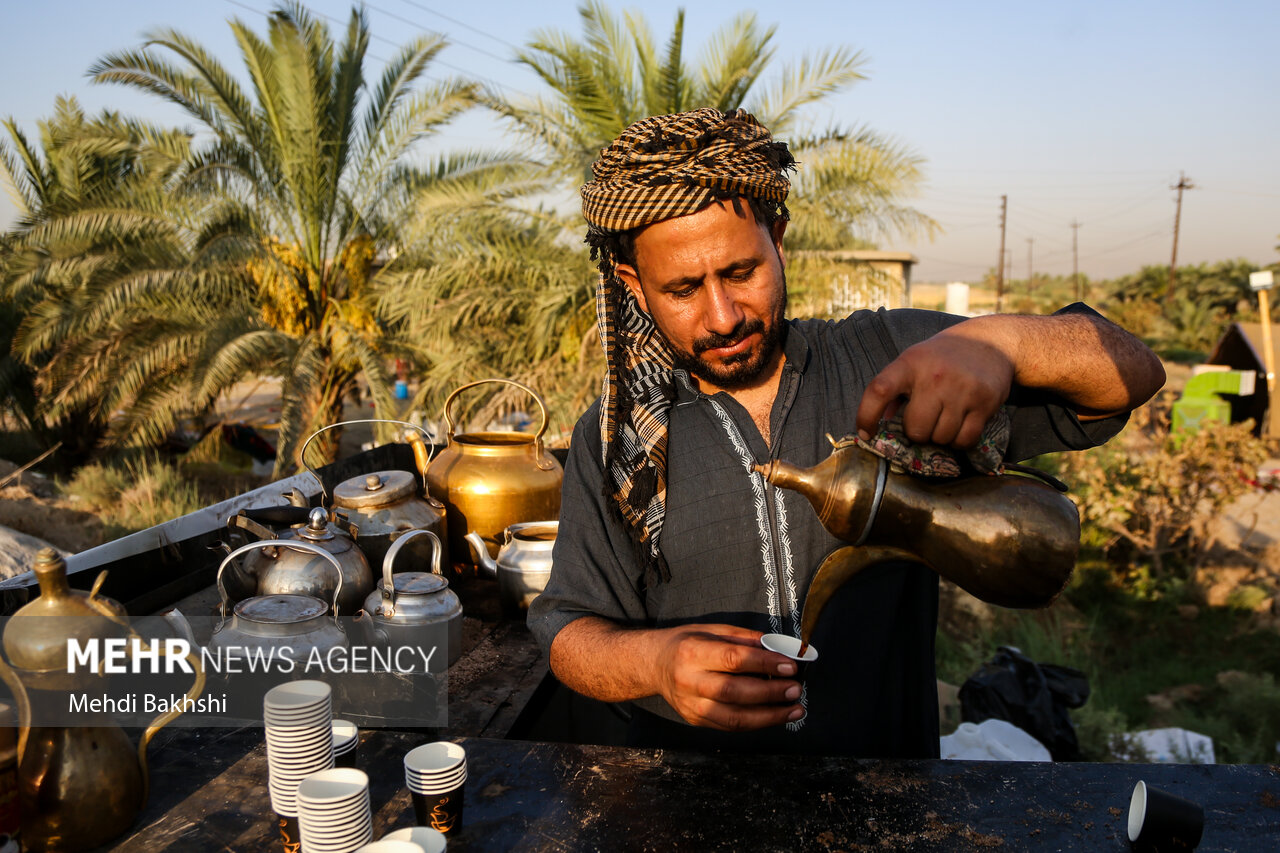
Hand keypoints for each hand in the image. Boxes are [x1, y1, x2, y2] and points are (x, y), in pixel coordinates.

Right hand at [652, 623, 804, 730]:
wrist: (654, 665)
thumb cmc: (687, 643)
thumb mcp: (713, 630)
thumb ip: (746, 639)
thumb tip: (780, 649)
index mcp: (693, 652)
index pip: (733, 659)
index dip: (764, 664)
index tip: (790, 666)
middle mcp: (689, 681)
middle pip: (735, 692)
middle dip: (771, 692)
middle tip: (796, 689)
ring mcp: (691, 705)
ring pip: (734, 717)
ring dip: (769, 716)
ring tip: (795, 709)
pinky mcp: (696, 720)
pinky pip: (730, 727)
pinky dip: (757, 723)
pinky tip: (775, 715)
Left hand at [856, 327, 1014, 448]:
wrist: (989, 342)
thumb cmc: (942, 357)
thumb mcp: (913, 361)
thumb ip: (893, 390)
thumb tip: (878, 422)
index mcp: (910, 363)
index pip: (879, 390)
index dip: (866, 416)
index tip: (866, 433)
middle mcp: (935, 376)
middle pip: (916, 429)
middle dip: (917, 433)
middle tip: (925, 420)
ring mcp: (962, 389)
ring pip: (941, 438)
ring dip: (939, 437)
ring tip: (944, 419)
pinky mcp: (984, 402)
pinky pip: (964, 440)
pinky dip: (959, 441)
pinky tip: (959, 426)